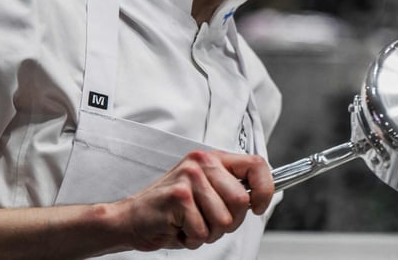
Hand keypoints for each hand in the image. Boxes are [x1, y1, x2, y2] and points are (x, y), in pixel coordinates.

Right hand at [114, 150, 273, 251]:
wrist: (132, 219)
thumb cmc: (171, 209)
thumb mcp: (205, 190)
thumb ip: (229, 189)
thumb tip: (259, 197)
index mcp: (212, 159)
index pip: (256, 165)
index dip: (265, 189)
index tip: (258, 206)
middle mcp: (201, 163)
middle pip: (241, 201)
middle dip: (229, 223)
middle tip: (208, 222)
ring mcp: (189, 178)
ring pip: (223, 220)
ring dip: (208, 233)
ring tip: (190, 224)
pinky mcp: (178, 197)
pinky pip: (202, 231)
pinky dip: (192, 239)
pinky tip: (178, 228)